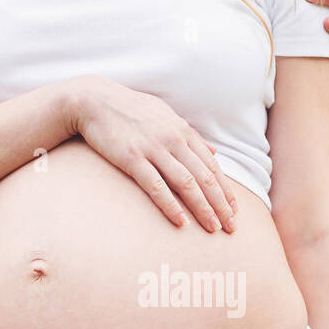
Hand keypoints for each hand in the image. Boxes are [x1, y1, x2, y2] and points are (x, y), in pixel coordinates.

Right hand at [65, 74, 238, 232]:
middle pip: (205, 178)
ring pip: (187, 184)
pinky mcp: (132, 159)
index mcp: (183, 131)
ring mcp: (153, 149)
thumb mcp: (166, 116)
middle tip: (231, 227)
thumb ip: (191, 135)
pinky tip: (181, 222)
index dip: (226, 190)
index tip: (234, 211)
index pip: (212, 166)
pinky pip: (157, 187)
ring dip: (203, 208)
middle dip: (221, 205)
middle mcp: (173, 140)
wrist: (94, 100)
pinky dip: (171, 206)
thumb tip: (213, 151)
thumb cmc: (131, 110)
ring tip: (213, 228)